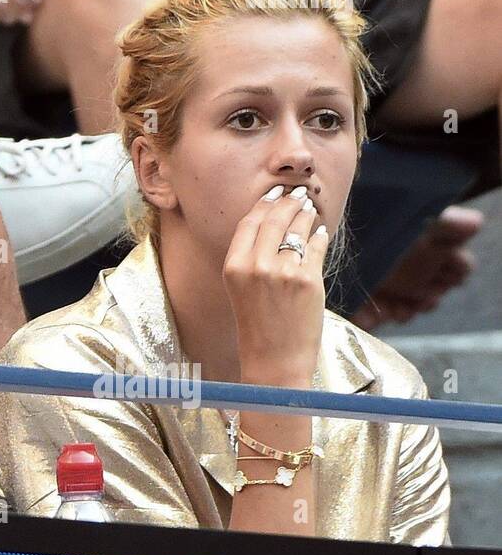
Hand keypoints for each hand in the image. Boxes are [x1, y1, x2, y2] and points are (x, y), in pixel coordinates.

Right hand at [222, 184, 330, 387]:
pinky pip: (315, 248)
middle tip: (298, 193)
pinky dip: (319, 237)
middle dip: (288, 202)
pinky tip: (320, 232)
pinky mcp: (308, 281)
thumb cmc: (257, 327)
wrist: (274, 361)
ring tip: (310, 208)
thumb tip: (272, 225)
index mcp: (233, 267)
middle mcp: (255, 266)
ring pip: (297, 229)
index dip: (263, 204)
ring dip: (305, 215)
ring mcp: (283, 273)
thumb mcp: (240, 289)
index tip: (274, 193)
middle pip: (274, 219)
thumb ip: (250, 259)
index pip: (249, 223)